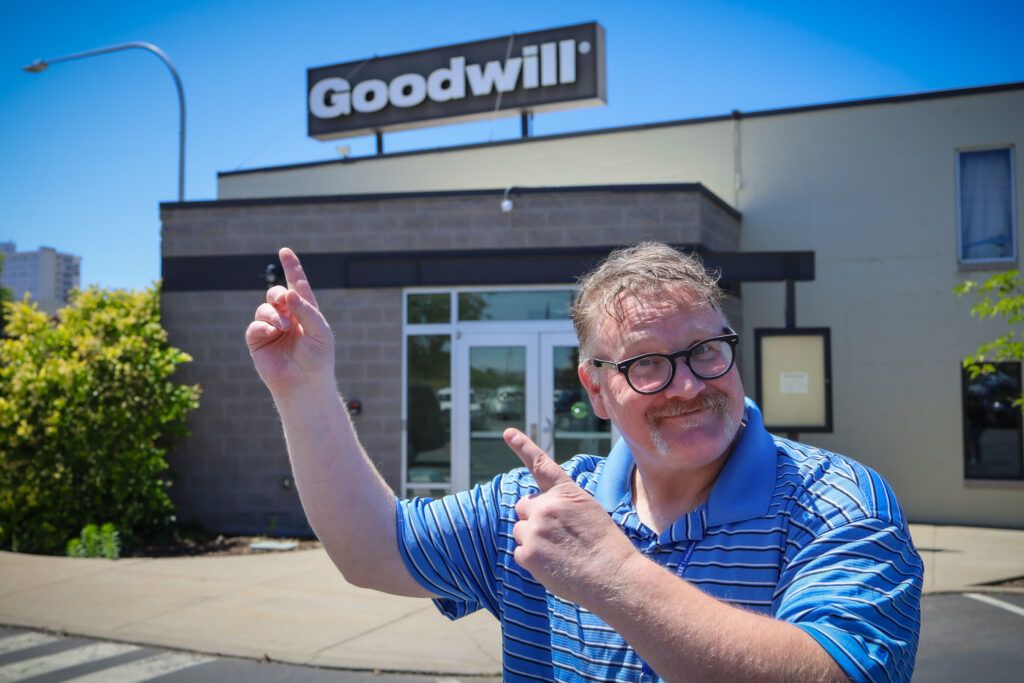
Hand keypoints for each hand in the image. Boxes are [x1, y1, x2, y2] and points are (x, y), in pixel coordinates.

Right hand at [246, 248, 333, 395]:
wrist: (305, 384)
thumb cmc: (318, 358)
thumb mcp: (320, 331)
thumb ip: (306, 310)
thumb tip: (289, 293)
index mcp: (305, 311)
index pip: (298, 285)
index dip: (291, 267)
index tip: (284, 251)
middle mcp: (288, 317)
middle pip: (277, 293)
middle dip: (279, 295)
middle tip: (286, 304)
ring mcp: (272, 328)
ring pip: (264, 308)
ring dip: (274, 313)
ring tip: (284, 326)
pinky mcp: (258, 341)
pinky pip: (255, 326)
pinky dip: (263, 326)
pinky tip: (272, 333)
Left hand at [504, 428, 638, 604]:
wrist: (613, 577)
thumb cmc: (605, 546)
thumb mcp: (588, 511)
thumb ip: (561, 504)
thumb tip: (536, 511)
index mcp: (566, 493)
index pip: (541, 464)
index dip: (523, 446)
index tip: (508, 433)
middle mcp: (546, 506)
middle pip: (524, 506)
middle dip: (533, 517)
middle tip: (557, 534)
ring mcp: (535, 530)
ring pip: (520, 530)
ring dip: (533, 539)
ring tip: (560, 552)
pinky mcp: (527, 554)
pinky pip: (520, 553)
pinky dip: (533, 561)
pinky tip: (555, 566)